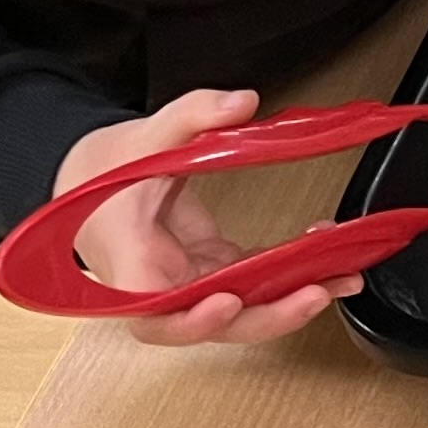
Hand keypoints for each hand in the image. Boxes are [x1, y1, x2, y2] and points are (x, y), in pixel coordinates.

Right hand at [56, 87, 352, 346]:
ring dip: (289, 302)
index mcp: (130, 262)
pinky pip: (250, 283)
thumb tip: (241, 103)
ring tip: (341, 280)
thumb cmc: (101, 174)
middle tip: (315, 292)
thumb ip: (192, 115)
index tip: (226, 302)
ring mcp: (186, 283)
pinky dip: (286, 275)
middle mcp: (158, 286)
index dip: (192, 321)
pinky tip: (326, 258)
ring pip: (238, 312)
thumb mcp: (145, 135)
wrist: (86, 182)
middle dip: (266, 316)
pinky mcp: (208, 271)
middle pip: (210, 324)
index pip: (154, 312)